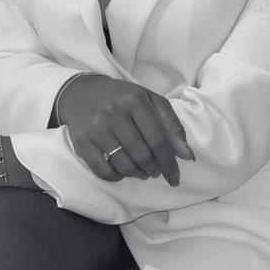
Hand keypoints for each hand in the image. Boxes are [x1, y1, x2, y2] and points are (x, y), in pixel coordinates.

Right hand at [58, 74, 194, 186]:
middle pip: (143, 155)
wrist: (83, 92)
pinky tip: (122, 170)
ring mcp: (96, 128)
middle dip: (153, 168)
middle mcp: (114, 113)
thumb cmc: (123, 98)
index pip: (159, 139)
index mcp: (135, 100)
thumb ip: (171, 125)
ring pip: (124, 166)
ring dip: (137, 174)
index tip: (175, 177)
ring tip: (141, 170)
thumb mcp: (150, 102)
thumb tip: (188, 155)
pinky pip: (104, 172)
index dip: (170, 162)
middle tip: (154, 169)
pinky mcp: (81, 142)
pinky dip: (117, 176)